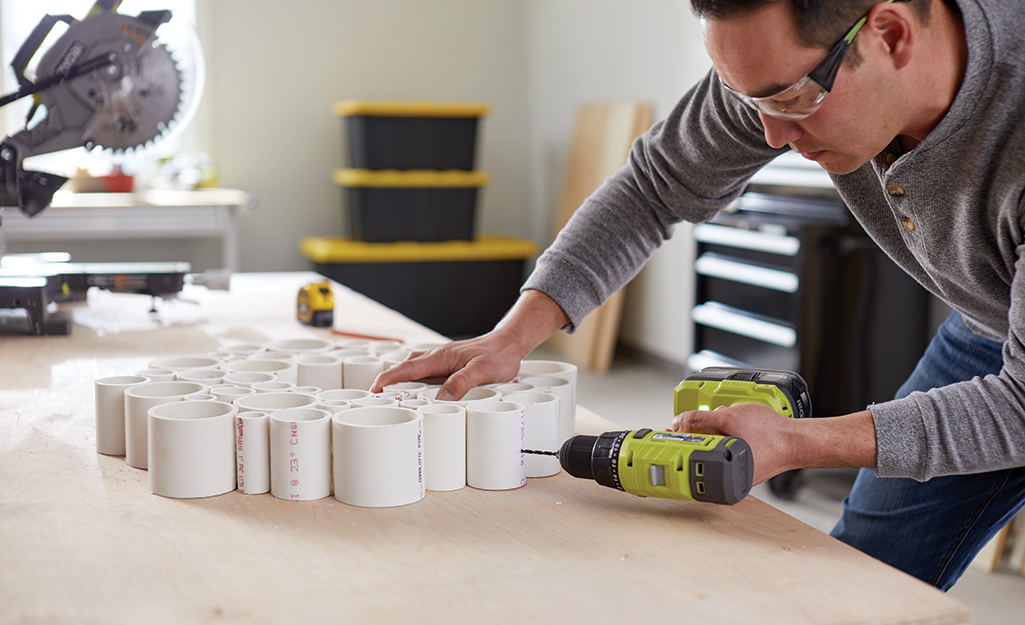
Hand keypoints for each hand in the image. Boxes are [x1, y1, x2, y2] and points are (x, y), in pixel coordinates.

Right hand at [371, 289, 569, 400]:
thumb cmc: (498, 355)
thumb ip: (461, 382)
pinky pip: (426, 374)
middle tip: (376, 402)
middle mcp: (437, 358)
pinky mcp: (449, 366)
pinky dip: (417, 383)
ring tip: (394, 401)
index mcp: (440, 357)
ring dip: (402, 383)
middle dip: (388, 383)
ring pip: (415, 371)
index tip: (373, 390)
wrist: (509, 344)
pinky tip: (420, 395)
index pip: (407, 368)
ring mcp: (442, 361)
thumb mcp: (482, 371)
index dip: (387, 379)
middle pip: (405, 370)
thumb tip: (442, 397)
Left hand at [672, 405, 877, 484]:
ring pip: (709, 448)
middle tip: (697, 423)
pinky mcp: (741, 464)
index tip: (668, 431)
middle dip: (696, 433)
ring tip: (724, 422)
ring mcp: (734, 471)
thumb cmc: (771, 433)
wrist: (796, 440)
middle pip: (696, 452)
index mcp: (721, 473)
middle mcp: (726, 477)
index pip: (687, 457)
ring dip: (711, 431)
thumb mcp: (729, 418)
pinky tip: (734, 426)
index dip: (676, 440)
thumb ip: (700, 421)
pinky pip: (724, 448)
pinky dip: (724, 435)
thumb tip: (679, 423)